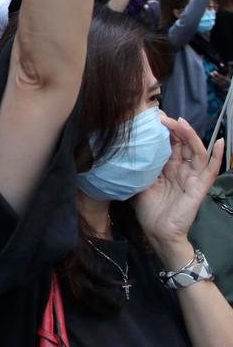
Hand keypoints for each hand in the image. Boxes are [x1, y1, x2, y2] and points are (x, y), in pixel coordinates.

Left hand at [134, 116, 222, 262]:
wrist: (157, 232)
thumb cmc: (149, 209)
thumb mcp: (141, 181)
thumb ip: (141, 165)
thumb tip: (128, 146)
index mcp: (168, 167)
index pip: (170, 143)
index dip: (164, 130)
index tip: (153, 117)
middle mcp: (181, 169)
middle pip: (183, 144)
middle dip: (174, 129)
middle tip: (162, 118)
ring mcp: (192, 177)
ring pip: (196, 152)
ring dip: (191, 136)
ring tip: (181, 123)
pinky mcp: (200, 187)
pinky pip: (211, 170)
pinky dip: (218, 156)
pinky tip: (221, 143)